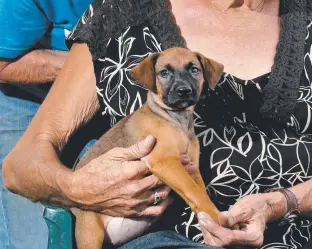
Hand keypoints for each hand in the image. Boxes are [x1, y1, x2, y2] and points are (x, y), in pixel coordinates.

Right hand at [63, 135, 196, 217]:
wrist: (81, 191)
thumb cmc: (97, 169)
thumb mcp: (115, 154)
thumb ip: (135, 149)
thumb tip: (152, 140)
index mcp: (132, 171)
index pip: (159, 165)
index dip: (174, 161)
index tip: (185, 157)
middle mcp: (136, 188)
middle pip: (164, 180)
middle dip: (179, 173)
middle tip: (191, 166)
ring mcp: (135, 202)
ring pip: (162, 196)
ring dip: (175, 187)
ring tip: (184, 180)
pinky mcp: (132, 212)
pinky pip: (154, 211)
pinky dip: (164, 205)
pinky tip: (169, 198)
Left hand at [198, 193, 285, 246]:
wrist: (263, 207)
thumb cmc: (256, 205)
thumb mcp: (244, 207)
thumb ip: (231, 216)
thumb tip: (219, 219)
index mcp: (253, 237)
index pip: (229, 238)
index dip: (214, 229)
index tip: (203, 218)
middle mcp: (247, 245)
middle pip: (222, 244)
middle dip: (209, 231)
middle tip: (201, 216)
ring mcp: (241, 245)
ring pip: (219, 245)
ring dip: (208, 232)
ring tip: (203, 218)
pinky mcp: (235, 242)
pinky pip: (220, 242)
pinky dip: (211, 233)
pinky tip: (208, 223)